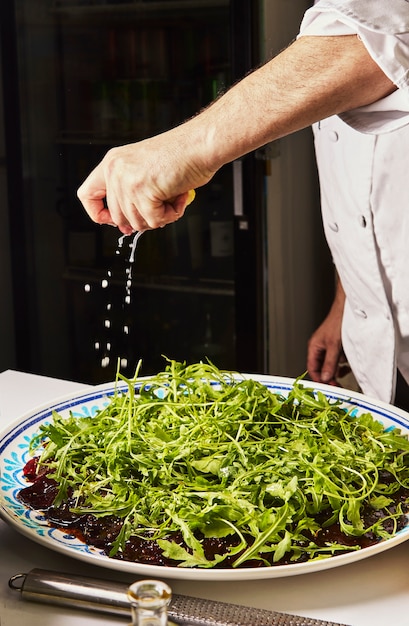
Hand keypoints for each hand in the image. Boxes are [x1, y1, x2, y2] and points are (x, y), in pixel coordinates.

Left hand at [77, 129, 212, 233]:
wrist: (201, 144)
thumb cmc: (181, 156)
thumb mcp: (144, 172)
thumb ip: (130, 196)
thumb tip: (125, 227)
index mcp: (112, 162)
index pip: (86, 195)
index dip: (98, 214)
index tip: (112, 221)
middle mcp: (115, 170)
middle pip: (118, 217)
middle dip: (143, 218)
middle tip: (162, 205)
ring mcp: (127, 181)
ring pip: (137, 223)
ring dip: (160, 215)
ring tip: (173, 194)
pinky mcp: (143, 191)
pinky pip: (155, 221)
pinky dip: (172, 214)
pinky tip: (179, 196)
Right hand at [307, 276, 348, 384]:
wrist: (348, 309)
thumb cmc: (337, 322)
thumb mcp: (334, 346)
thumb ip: (329, 363)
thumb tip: (326, 377)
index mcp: (314, 347)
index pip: (312, 368)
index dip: (319, 379)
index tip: (327, 386)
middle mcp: (320, 348)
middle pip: (321, 368)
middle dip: (328, 377)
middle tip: (336, 385)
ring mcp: (328, 347)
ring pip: (330, 365)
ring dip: (336, 371)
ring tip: (342, 376)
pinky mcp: (337, 346)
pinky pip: (337, 360)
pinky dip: (342, 364)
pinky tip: (346, 366)